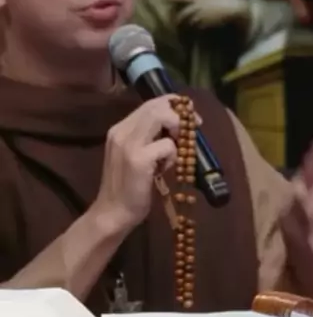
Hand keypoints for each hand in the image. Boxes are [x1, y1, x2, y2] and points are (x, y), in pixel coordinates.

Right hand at [93, 96, 182, 233]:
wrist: (112, 213)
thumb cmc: (128, 186)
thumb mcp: (135, 154)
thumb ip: (149, 137)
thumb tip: (177, 124)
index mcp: (120, 128)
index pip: (150, 103)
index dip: (173, 104)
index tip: (189, 114)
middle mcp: (122, 131)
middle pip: (157, 106)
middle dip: (180, 114)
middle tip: (195, 126)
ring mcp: (129, 144)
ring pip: (162, 118)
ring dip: (178, 132)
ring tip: (176, 152)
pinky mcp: (139, 160)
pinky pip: (168, 146)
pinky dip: (174, 155)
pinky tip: (165, 170)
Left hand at [170, 0, 249, 28]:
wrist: (233, 8)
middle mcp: (197, 7)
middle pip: (182, 13)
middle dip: (176, 17)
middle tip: (172, 20)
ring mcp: (201, 16)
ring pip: (188, 21)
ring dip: (184, 23)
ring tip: (180, 26)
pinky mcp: (205, 24)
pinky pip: (196, 26)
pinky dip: (194, 27)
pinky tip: (193, 28)